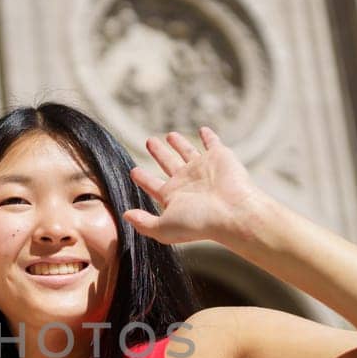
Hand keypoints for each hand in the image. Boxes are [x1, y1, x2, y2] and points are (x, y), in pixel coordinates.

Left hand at [123, 127, 275, 248]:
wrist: (232, 211)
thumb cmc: (199, 222)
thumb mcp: (164, 227)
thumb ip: (144, 222)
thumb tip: (124, 216)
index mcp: (173, 197)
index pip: (153, 185)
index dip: (143, 178)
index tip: (133, 171)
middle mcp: (188, 182)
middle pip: (168, 164)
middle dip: (158, 153)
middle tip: (149, 141)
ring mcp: (203, 169)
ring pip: (187, 152)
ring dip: (179, 143)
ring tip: (169, 135)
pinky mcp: (219, 157)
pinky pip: (212, 143)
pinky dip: (209, 136)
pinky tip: (204, 130)